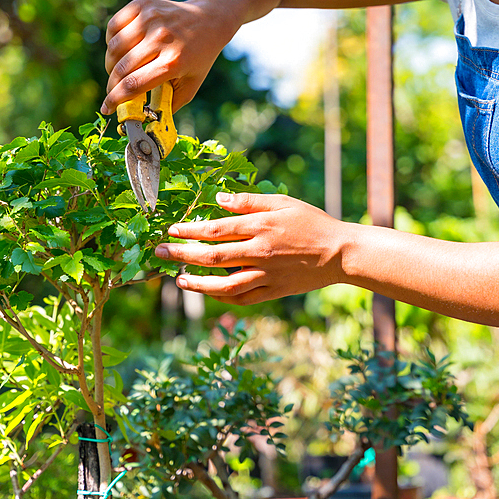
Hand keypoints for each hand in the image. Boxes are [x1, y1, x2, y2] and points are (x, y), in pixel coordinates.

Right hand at [102, 0, 231, 113]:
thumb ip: (169, 105)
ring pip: (113, 48)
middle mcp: (161, 38)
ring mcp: (150, 19)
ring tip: (119, 69)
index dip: (115, 100)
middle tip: (114, 90)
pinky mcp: (142, 5)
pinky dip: (112, 41)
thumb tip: (145, 124)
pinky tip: (122, 48)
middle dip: (112, 84)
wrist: (210, 18)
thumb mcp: (191, 85)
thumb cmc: (199, 56)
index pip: (134, 85)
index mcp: (173, 62)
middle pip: (120, 68)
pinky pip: (114, 27)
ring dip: (111, 64)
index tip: (106, 108)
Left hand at [154, 191, 350, 304]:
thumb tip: (219, 199)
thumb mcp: (282, 202)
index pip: (215, 229)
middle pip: (212, 257)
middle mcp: (259, 252)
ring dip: (197, 283)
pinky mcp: (272, 292)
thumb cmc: (312, 222)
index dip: (189, 231)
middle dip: (181, 255)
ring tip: (179, 279)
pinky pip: (241, 298)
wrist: (339, 253)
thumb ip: (249, 201)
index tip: (171, 231)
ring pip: (223, 285)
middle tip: (160, 254)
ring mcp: (265, 275)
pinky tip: (208, 291)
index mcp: (260, 226)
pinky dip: (221, 297)